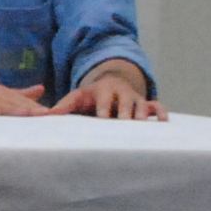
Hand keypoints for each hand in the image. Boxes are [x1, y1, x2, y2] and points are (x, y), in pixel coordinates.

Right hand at [0, 74, 55, 115]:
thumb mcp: (0, 92)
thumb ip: (20, 93)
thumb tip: (42, 89)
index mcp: (4, 92)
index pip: (23, 101)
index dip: (36, 107)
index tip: (52, 113)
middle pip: (14, 102)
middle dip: (29, 108)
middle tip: (45, 114)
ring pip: (0, 104)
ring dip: (13, 108)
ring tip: (27, 114)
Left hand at [50, 74, 167, 119]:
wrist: (110, 86)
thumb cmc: (90, 97)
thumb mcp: (77, 97)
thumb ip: (64, 106)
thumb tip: (47, 114)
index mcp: (104, 91)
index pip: (104, 100)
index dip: (104, 108)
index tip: (103, 117)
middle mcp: (122, 93)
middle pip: (125, 101)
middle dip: (125, 111)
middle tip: (125, 121)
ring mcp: (136, 98)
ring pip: (142, 103)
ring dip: (143, 112)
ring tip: (142, 123)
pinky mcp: (147, 104)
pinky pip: (157, 106)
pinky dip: (161, 112)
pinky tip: (163, 122)